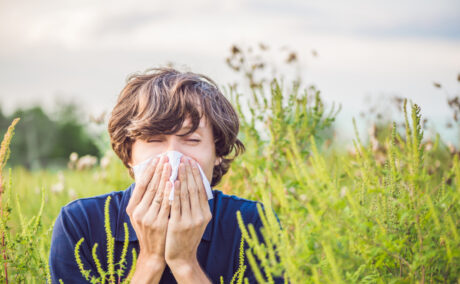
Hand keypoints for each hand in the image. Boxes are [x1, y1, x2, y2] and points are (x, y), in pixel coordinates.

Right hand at [126, 155, 171, 282]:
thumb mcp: (142, 215)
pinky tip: (175, 182)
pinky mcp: (159, 223)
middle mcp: (138, 212)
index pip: (141, 185)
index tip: (157, 159)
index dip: (149, 171)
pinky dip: (171, 192)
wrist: (154, 254)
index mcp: (132, 208)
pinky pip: (166, 204)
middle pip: (150, 186)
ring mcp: (148, 218)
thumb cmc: (150, 230)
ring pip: (159, 193)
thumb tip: (151, 177)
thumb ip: (145, 199)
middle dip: (159, 170)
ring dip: (166, 177)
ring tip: (172, 165)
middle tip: (166, 157)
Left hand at [165, 156, 211, 278]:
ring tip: (178, 164)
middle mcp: (200, 216)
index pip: (201, 189)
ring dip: (182, 177)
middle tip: (185, 158)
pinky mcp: (179, 224)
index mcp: (205, 213)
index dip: (197, 175)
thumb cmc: (186, 237)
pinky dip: (176, 191)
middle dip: (189, 172)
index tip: (192, 162)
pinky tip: (173, 181)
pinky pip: (177, 204)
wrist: (181, 257)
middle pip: (195, 189)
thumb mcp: (196, 221)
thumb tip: (193, 187)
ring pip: (186, 194)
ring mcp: (190, 220)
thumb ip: (196, 206)